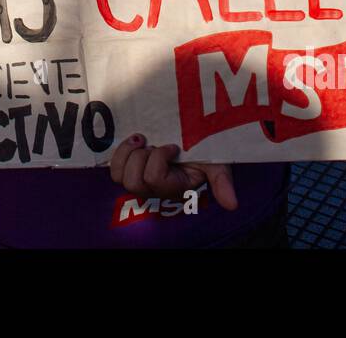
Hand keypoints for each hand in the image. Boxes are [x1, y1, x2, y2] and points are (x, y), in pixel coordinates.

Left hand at [109, 134, 238, 210]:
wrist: (188, 140)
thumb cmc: (202, 153)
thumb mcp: (215, 164)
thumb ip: (222, 182)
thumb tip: (233, 205)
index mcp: (173, 189)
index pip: (153, 178)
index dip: (159, 158)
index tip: (172, 147)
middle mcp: (153, 191)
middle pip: (133, 182)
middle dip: (142, 157)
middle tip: (154, 145)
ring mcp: (138, 182)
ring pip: (119, 176)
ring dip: (129, 154)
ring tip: (142, 142)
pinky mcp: (127, 172)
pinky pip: (113, 169)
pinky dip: (120, 153)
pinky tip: (134, 141)